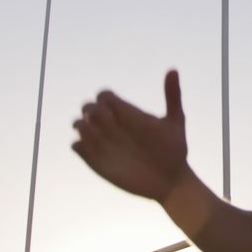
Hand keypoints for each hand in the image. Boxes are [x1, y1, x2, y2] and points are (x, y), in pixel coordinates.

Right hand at [72, 70, 187, 201]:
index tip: (116, 110)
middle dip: (90, 111)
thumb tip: (173, 69)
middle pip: (88, 108)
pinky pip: (77, 147)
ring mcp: (104, 143)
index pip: (105, 96)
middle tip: (104, 122)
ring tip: (98, 136)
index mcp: (128, 113)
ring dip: (82, 126)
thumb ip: (172, 96)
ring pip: (79, 125)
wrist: (170, 181)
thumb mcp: (175, 122)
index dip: (105, 99)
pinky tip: (94, 150)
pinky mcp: (96, 161)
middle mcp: (113, 126)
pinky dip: (79, 145)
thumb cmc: (174, 149)